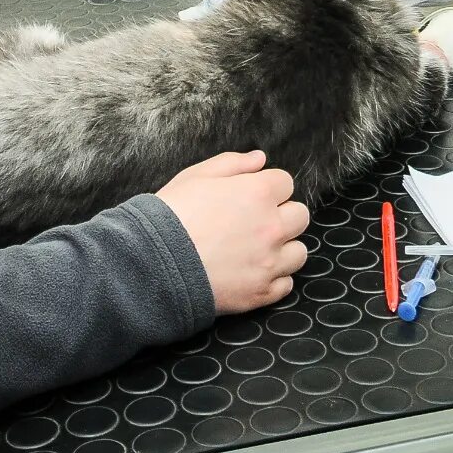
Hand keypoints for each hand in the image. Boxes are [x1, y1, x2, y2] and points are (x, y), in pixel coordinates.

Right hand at [156, 151, 308, 313]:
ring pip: (299, 252)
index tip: (250, 198)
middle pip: (299, 216)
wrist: (152, 264)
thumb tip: (260, 159)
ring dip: (283, 249)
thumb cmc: (171, 217)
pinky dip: (273, 279)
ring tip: (255, 250)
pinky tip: (250, 272)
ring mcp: (269, 263)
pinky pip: (286, 284)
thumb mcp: (196, 176)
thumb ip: (233, 164)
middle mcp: (271, 227)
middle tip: (254, 223)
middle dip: (281, 215)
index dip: (267, 188)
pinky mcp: (262, 293)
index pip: (286, 183)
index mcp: (258, 193)